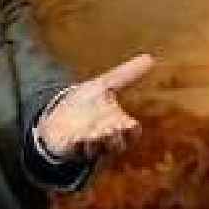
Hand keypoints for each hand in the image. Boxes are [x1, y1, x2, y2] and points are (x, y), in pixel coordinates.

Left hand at [37, 53, 153, 159]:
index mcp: (117, 124)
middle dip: (113, 136)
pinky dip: (77, 145)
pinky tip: (75, 138)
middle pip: (116, 143)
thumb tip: (150, 58)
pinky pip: (76, 151)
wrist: (59, 118)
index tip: (128, 123)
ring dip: (96, 141)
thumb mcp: (103, 86)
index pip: (131, 131)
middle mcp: (105, 138)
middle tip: (109, 127)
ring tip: (92, 134)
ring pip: (97, 150)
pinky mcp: (71, 149)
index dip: (130, 129)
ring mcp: (88, 146)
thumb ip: (125, 75)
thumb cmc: (85, 103)